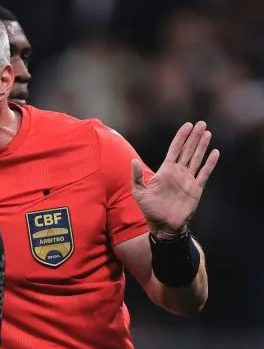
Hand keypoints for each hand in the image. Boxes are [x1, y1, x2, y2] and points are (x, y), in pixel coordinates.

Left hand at [132, 121, 218, 238]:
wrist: (163, 225)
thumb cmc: (149, 209)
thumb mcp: (139, 192)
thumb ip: (136, 176)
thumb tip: (133, 160)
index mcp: (165, 170)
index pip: (174, 149)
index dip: (181, 137)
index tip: (187, 125)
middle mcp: (178, 172)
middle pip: (188, 150)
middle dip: (194, 137)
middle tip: (201, 123)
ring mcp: (188, 179)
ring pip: (197, 158)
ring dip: (202, 146)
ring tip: (207, 133)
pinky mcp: (196, 188)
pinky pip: (204, 173)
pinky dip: (210, 163)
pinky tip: (215, 153)